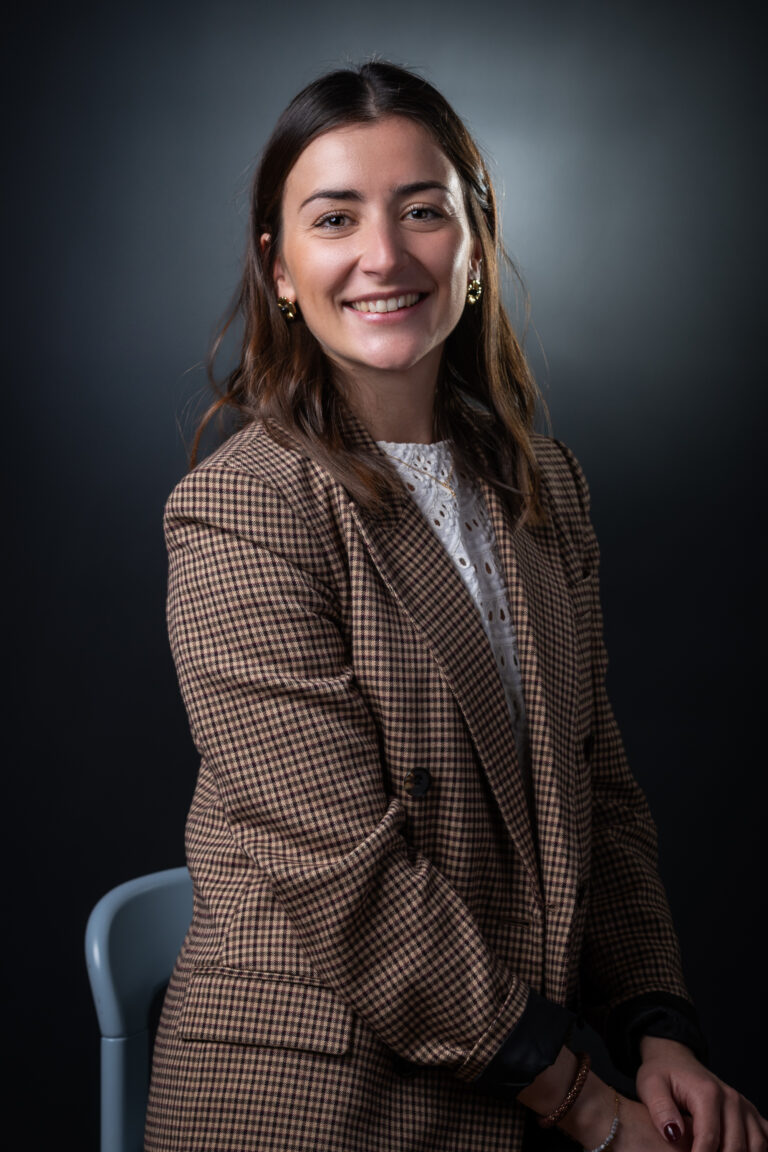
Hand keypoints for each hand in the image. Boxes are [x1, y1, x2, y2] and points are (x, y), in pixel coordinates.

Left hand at [637, 1036, 767, 1151]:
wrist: (674, 1059)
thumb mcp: (651, 1086)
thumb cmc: (661, 1074)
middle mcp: (732, 1099)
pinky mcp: (749, 1113)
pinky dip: (758, 1149)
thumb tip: (673, 1134)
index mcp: (708, 1093)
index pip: (709, 1139)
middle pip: (735, 1146)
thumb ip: (661, 1109)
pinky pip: (765, 1137)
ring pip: (756, 1145)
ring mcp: (744, 1106)